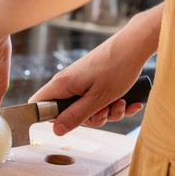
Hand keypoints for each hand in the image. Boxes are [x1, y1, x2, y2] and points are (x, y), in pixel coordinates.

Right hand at [29, 41, 144, 135]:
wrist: (135, 45)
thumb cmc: (117, 68)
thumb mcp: (97, 99)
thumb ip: (75, 116)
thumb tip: (55, 130)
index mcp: (62, 85)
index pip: (38, 105)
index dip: (49, 118)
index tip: (71, 121)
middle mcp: (68, 83)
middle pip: (67, 113)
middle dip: (90, 119)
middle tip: (105, 111)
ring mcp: (81, 83)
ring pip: (86, 110)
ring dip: (107, 113)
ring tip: (121, 103)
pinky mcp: (93, 82)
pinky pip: (98, 102)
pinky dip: (114, 105)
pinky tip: (129, 102)